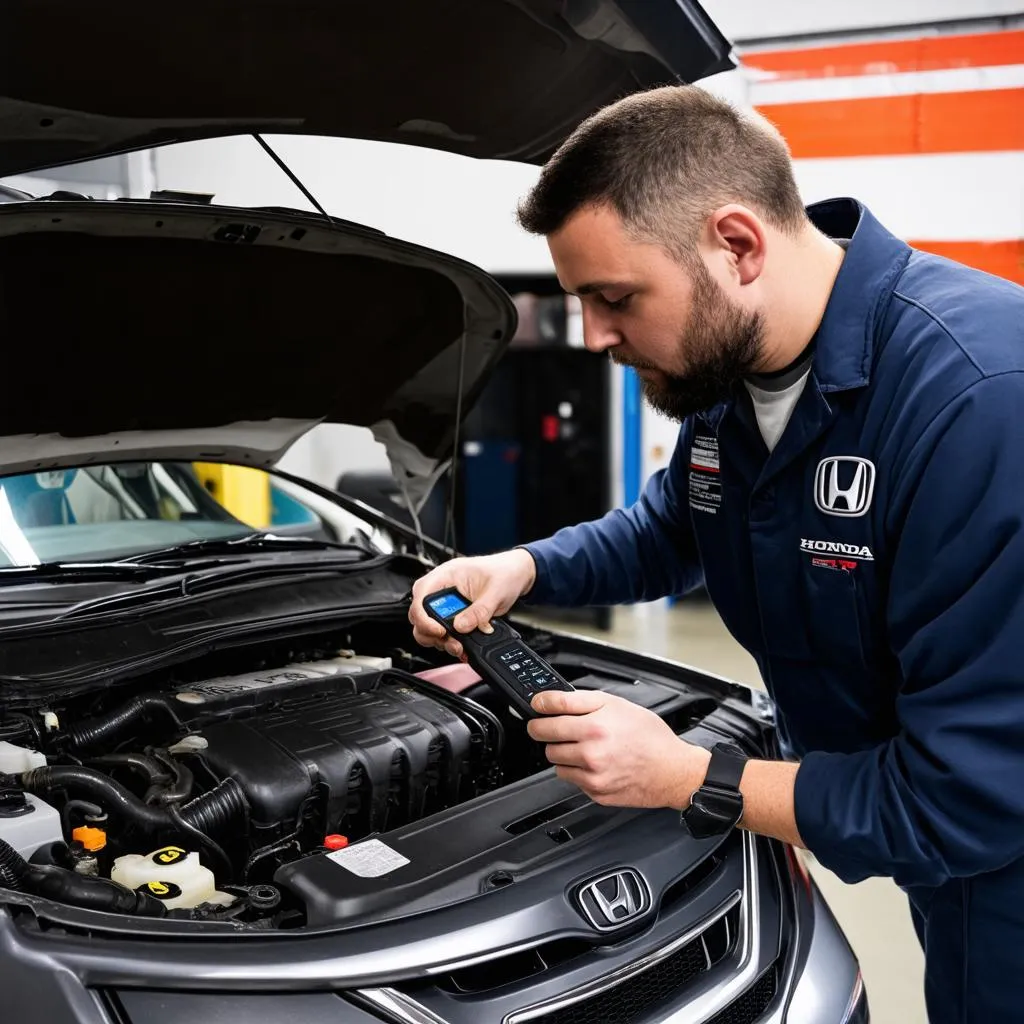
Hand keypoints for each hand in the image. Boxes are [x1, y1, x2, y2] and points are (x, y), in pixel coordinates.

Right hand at [409, 549, 536, 659]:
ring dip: (441, 641)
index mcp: (445, 575)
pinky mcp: (454, 616)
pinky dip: (451, 643)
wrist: (516, 575)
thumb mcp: (495, 591)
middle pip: (419, 615)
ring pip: (428, 628)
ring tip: (460, 646)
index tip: (440, 631)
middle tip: (451, 642)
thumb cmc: (504, 572)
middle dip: (431, 633)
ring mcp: (446, 604)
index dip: (424, 617)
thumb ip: (479, 610)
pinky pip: (444, 633)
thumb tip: (461, 626)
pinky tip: (463, 647)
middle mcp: (441, 589)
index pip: (420, 597)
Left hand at [527, 690, 711, 808]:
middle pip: (545, 740)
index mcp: (594, 727)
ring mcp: (591, 775)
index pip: (547, 716)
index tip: (537, 707)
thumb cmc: (649, 736)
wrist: (672, 770)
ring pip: (555, 760)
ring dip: (563, 752)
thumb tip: (548, 700)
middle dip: (549, 731)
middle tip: (561, 727)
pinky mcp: (594, 792)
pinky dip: (577, 770)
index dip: (539, 708)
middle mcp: (590, 753)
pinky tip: (595, 762)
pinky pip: (570, 778)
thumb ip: (578, 700)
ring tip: (584, 745)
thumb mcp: (616, 704)